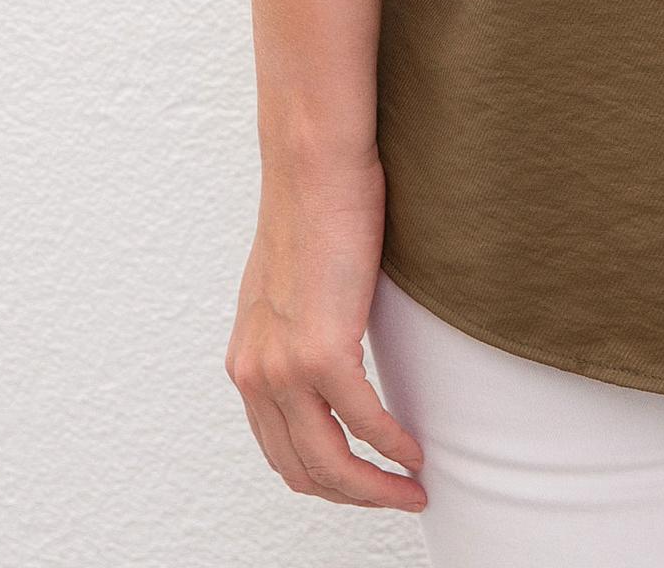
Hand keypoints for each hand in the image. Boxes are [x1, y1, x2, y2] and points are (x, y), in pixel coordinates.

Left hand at [226, 150, 426, 511]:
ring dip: (376, 486)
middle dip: (355, 495)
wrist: (314, 167)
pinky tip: (415, 449)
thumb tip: (334, 354)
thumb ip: (301, 331)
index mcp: (248, 363)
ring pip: (331, 462)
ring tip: (412, 487)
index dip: (328, 478)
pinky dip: (393, 445)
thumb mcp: (291, 288)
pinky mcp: (321, 351)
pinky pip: (363, 423)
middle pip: (304, 470)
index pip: (282, 451)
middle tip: (398, 495)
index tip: (367, 480)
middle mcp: (257, 374)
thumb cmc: (316, 210)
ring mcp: (285, 367)